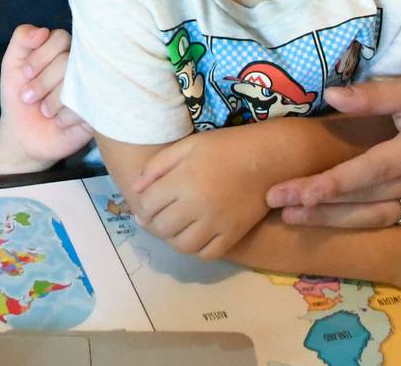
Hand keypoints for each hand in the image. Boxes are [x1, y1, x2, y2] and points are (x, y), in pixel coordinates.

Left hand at [0, 25, 93, 175]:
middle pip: (68, 61)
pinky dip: (66, 117)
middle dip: (42, 82)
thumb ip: (22, 39)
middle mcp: (83, 64)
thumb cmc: (20, 96)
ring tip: (44, 111)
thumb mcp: (12, 63)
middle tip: (28, 97)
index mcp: (64, 48)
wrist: (24, 135)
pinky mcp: (99, 110)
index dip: (41, 56)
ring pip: (79, 82)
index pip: (61, 37)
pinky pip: (87, 107)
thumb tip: (42, 31)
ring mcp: (93, 86)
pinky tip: (59, 122)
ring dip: (53, 100)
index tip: (25, 73)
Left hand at [132, 130, 271, 259]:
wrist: (264, 158)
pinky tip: (194, 235)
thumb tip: (135, 189)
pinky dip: (196, 249)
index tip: (144, 204)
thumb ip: (157, 166)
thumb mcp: (186, 146)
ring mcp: (216, 224)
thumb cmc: (223, 147)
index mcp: (183, 181)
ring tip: (173, 227)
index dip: (140, 206)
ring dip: (172, 239)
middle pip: (162, 227)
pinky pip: (207, 254)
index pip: (147, 205)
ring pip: (183, 246)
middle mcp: (197, 206)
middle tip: (155, 217)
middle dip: (152, 223)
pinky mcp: (233, 235)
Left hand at [266, 72, 400, 227]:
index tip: (295, 191)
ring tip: (293, 218)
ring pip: (378, 218)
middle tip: (277, 205)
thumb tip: (328, 95)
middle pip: (366, 201)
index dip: (331, 185)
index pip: (368, 172)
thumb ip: (373, 95)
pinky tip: (329, 223)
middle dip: (320, 207)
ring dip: (335, 221)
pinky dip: (360, 225)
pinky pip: (393, 221)